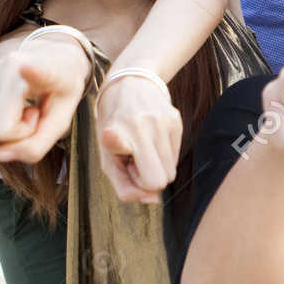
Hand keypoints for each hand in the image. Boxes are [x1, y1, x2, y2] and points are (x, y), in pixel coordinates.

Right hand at [0, 33, 91, 165]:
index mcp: (44, 70)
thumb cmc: (58, 93)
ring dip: (3, 130)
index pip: (35, 71)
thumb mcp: (60, 122)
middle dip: (15, 135)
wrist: (52, 58)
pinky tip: (11, 106)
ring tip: (24, 108)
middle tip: (34, 114)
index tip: (24, 65)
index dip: (31, 71)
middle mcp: (8, 66)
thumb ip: (36, 145)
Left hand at [94, 75, 183, 203]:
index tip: (118, 149)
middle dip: (147, 177)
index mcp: (119, 135)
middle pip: (162, 181)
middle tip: (133, 159)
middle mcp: (143, 125)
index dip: (133, 171)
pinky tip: (151, 138)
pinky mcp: (176, 119)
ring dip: (156, 165)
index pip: (146, 176)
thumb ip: (124, 187)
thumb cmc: (113, 128)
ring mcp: (164, 121)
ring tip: (141, 146)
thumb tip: (153, 200)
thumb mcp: (107, 158)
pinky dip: (163, 154)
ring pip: (171, 172)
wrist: (128, 84)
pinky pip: (176, 157)